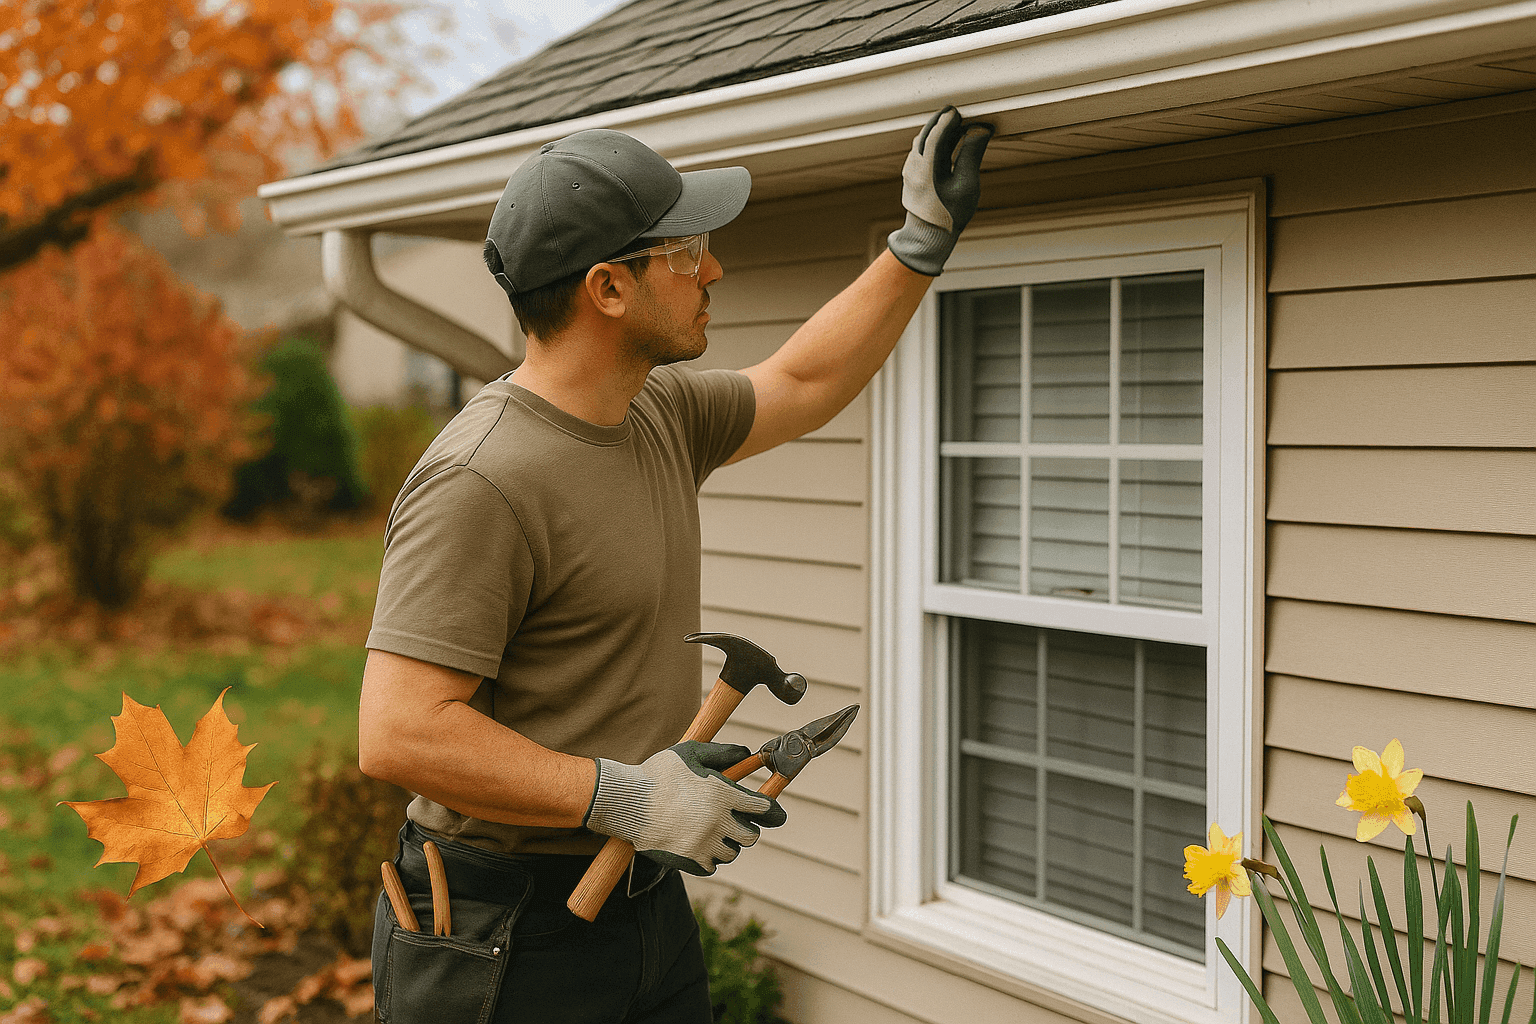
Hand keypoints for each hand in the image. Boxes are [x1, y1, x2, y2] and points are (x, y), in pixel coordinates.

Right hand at [583, 740, 786, 875]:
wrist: (627, 801)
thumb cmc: (659, 773)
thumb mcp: (691, 752)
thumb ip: (723, 753)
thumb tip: (747, 754)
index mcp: (724, 795)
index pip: (764, 809)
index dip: (772, 811)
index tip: (774, 814)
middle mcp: (719, 822)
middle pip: (751, 836)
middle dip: (746, 829)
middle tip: (735, 823)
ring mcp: (705, 844)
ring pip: (731, 853)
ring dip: (726, 844)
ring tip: (710, 832)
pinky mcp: (690, 860)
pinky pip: (712, 866)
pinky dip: (709, 859)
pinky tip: (698, 845)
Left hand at [887, 105, 993, 276]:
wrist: (928, 238)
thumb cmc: (949, 215)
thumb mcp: (966, 185)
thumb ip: (972, 155)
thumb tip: (980, 131)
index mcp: (926, 169)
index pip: (935, 136)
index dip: (947, 120)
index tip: (959, 111)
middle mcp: (913, 167)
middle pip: (926, 135)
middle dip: (941, 121)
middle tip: (957, 111)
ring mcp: (910, 172)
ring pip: (922, 143)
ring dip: (937, 131)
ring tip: (955, 124)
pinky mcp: (912, 176)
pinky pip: (921, 152)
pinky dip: (934, 142)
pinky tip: (946, 142)